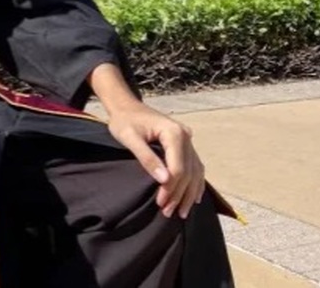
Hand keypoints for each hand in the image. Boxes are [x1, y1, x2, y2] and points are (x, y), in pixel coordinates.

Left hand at [107, 102, 205, 219]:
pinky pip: (195, 166)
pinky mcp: (185, 144)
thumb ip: (147, 158)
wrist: (126, 106)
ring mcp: (187, 139)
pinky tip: (194, 198)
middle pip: (189, 172)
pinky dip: (196, 183)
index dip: (171, 188)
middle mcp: (185, 136)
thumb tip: (165, 180)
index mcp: (174, 132)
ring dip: (189, 193)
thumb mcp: (130, 138)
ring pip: (195, 171)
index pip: (178, 167)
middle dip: (179, 194)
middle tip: (168, 212)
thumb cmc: (124, 121)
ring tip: (181, 212)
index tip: (161, 203)